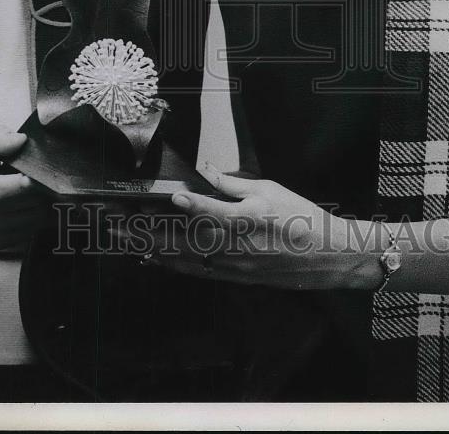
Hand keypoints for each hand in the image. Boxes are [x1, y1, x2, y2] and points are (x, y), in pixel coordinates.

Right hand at [0, 129, 49, 253]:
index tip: (43, 168)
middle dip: (44, 189)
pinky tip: (29, 204)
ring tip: (36, 190)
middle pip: (35, 203)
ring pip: (38, 219)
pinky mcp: (2, 244)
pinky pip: (32, 230)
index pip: (23, 187)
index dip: (39, 177)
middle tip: (43, 176)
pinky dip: (36, 217)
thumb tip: (21, 139)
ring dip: (43, 204)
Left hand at [113, 166, 366, 289]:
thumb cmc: (302, 218)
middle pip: (186, 240)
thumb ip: (234, 184)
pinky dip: (174, 265)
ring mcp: (234, 265)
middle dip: (150, 232)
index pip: (216, 210)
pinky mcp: (236, 277)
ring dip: (155, 250)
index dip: (194, 204)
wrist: (328, 257)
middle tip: (121, 224)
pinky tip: (156, 260)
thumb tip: (209, 171)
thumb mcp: (270, 190)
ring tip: (128, 242)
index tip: (174, 196)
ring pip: (186, 259)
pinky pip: (198, 271)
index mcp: (248, 219)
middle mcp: (237, 246)